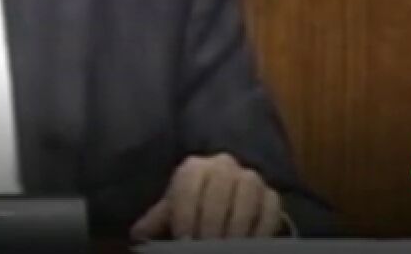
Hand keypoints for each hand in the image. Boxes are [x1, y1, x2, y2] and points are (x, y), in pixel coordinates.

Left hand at [129, 153, 283, 240]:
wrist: (226, 204)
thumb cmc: (193, 208)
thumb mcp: (173, 211)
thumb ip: (157, 221)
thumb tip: (138, 234)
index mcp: (194, 167)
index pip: (189, 186)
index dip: (186, 216)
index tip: (185, 240)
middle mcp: (223, 165)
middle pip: (219, 189)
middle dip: (211, 223)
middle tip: (206, 246)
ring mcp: (250, 179)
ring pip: (247, 196)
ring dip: (236, 227)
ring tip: (225, 247)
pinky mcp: (271, 196)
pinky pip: (270, 210)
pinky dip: (259, 230)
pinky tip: (247, 245)